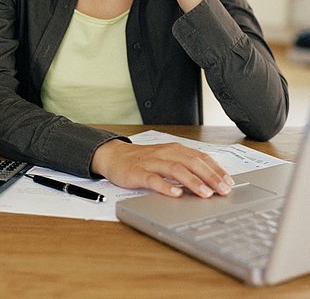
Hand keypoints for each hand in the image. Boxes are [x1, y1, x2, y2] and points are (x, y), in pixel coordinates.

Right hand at [91, 140, 233, 197]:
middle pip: (191, 162)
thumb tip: (210, 181)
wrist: (114, 156)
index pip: (200, 157)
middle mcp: (165, 153)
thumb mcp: (166, 159)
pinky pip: (153, 179)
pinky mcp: (137, 172)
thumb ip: (184, 166)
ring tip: (205, 193)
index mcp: (174, 149)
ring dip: (192, 181)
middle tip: (223, 190)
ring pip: (175, 169)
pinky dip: (165, 186)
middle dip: (210, 176)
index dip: (216, 169)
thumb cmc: (144, 160)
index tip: (229, 182)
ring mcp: (151, 162)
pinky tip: (175, 194)